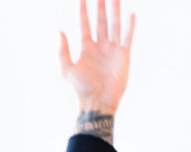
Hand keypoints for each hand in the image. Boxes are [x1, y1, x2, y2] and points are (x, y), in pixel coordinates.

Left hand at [59, 0, 134, 114]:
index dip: (82, 11)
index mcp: (86, 49)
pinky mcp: (123, 56)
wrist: (98, 102)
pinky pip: (127, 38)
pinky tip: (131, 15)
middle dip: (101, 7)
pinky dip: (129, 27)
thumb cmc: (81, 89)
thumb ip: (63, 51)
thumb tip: (59, 32)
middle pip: (101, 22)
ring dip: (115, 11)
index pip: (85, 25)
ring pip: (114, 25)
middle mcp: (100, 47)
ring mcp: (112, 50)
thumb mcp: (67, 69)